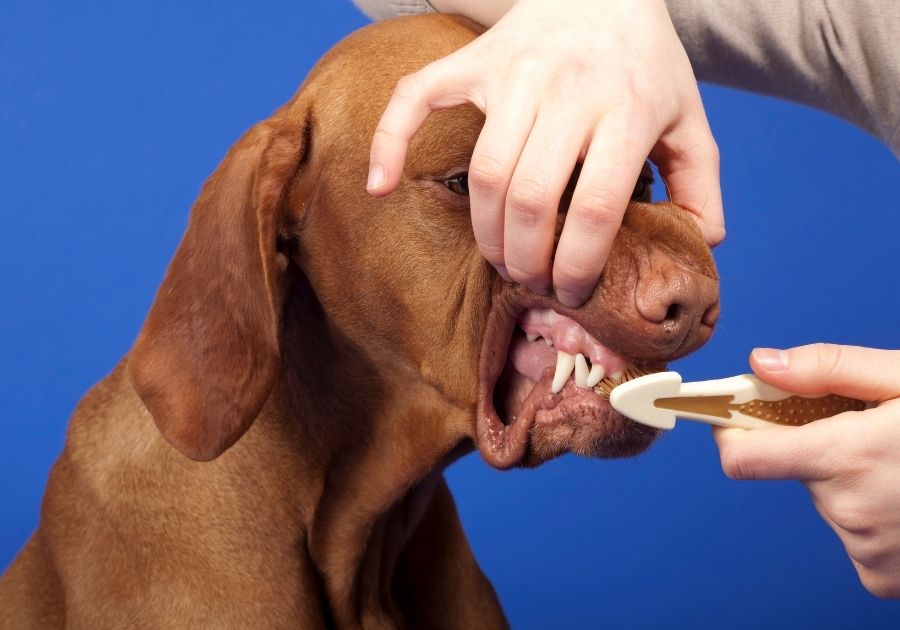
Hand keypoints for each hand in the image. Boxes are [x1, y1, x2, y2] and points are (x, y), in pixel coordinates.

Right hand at [366, 0, 723, 305]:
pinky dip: (389, 142)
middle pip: (531, 199)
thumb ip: (700, 182)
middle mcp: (566, 89)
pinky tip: (381, 186)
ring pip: (485, 173)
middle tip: (533, 281)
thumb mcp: (688, 118)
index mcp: (625, 109)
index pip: (595, 206)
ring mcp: (512, 73)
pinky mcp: (472, 62)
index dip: (579, 264)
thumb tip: (701, 242)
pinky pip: (416, 99)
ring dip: (487, 234)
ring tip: (502, 259)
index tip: (573, 292)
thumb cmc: (644, 63)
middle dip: (527, 260)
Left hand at [715, 344, 899, 597]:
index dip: (730, 432)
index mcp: (846, 458)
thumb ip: (825, 369)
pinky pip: (855, 536)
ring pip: (829, 501)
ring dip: (852, 480)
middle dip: (818, 445)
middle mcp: (850, 512)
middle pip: (795, 470)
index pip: (742, 458)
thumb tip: (759, 362)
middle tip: (868, 430)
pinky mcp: (883, 579)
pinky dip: (874, 514)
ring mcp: (868, 552)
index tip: (734, 415)